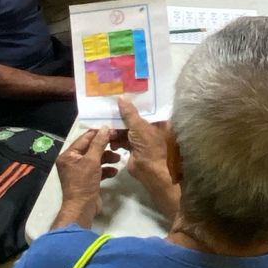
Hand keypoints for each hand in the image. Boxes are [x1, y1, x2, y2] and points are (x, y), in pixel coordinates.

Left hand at [54, 125, 120, 227]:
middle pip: (90, 149)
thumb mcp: (92, 161)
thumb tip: (104, 128)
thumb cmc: (84, 183)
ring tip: (118, 159)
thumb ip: (98, 144)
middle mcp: (72, 162)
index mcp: (68, 155)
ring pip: (95, 160)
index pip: (84, 139)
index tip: (112, 130)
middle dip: (104, 147)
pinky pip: (97, 171)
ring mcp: (79, 172)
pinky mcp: (86, 180)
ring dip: (107, 158)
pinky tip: (114, 171)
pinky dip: (105, 170)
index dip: (98, 134)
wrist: (82, 208)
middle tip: (117, 143)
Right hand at [117, 96, 177, 216]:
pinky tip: (111, 141)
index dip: (134, 104)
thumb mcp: (139, 127)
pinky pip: (124, 140)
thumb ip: (130, 113)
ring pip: (127, 130)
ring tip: (108, 129)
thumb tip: (121, 97)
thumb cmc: (149, 146)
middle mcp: (152, 129)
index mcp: (159, 122)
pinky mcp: (135, 148)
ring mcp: (143, 140)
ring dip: (117, 130)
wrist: (150, 172)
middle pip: (134, 119)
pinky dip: (117, 140)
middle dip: (122, 118)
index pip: (146, 109)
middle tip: (109, 112)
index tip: (122, 96)